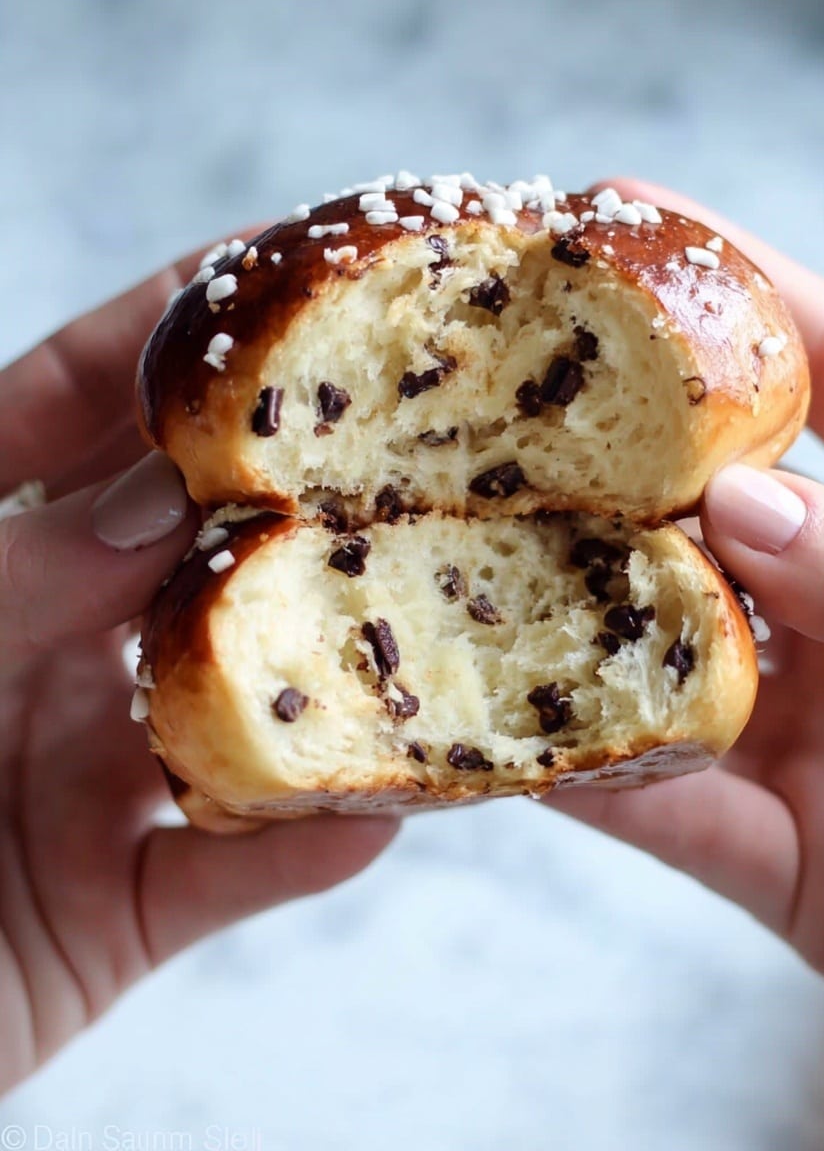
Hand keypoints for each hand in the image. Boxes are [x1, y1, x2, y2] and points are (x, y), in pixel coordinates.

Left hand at [0, 245, 397, 1096]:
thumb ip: (6, 573)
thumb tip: (165, 501)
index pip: (65, 412)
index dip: (163, 332)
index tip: (271, 263)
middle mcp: (37, 646)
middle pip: (186, 547)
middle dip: (288, 488)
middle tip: (407, 429)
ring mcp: (87, 773)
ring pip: (239, 708)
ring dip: (331, 679)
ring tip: (436, 620)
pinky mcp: (119, 905)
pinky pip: (234, 872)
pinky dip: (304, 850)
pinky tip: (378, 817)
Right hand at [548, 178, 823, 1080]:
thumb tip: (737, 509)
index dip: (735, 288)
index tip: (619, 216)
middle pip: (721, 515)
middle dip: (609, 457)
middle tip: (488, 400)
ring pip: (672, 667)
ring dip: (571, 626)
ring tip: (458, 563)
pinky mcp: (802, 871)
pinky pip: (679, 820)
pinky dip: (596, 785)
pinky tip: (507, 746)